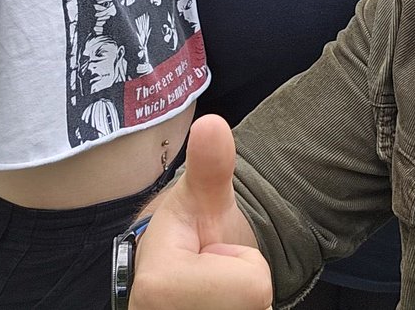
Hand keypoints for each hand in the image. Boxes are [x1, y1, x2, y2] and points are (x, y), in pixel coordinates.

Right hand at [131, 116, 272, 309]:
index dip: (240, 260)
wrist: (175, 267)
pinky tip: (216, 301)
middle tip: (213, 270)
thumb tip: (211, 125)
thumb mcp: (203, 195)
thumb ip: (211, 164)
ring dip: (241, 300)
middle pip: (256, 305)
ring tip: (212, 287)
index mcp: (158, 288)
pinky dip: (240, 309)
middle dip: (242, 284)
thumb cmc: (188, 231)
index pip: (255, 287)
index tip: (209, 251)